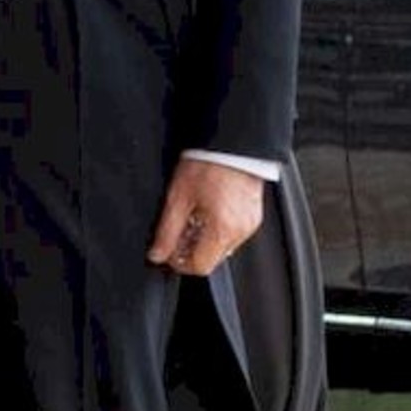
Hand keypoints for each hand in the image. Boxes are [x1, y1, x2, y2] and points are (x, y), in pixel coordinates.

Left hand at [147, 158, 264, 277]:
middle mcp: (240, 232)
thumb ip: (167, 231)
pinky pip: (233, 234)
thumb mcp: (178, 198)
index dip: (179, 263)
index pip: (200, 266)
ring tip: (193, 216)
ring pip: (222, 248)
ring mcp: (250, 225)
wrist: (233, 144)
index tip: (169, 251)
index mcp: (223, 230)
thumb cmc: (208, 163)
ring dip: (204, 240)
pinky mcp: (253, 217)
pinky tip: (208, 211)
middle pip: (212, 259)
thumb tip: (157, 253)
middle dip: (191, 250)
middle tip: (178, 230)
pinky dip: (218, 230)